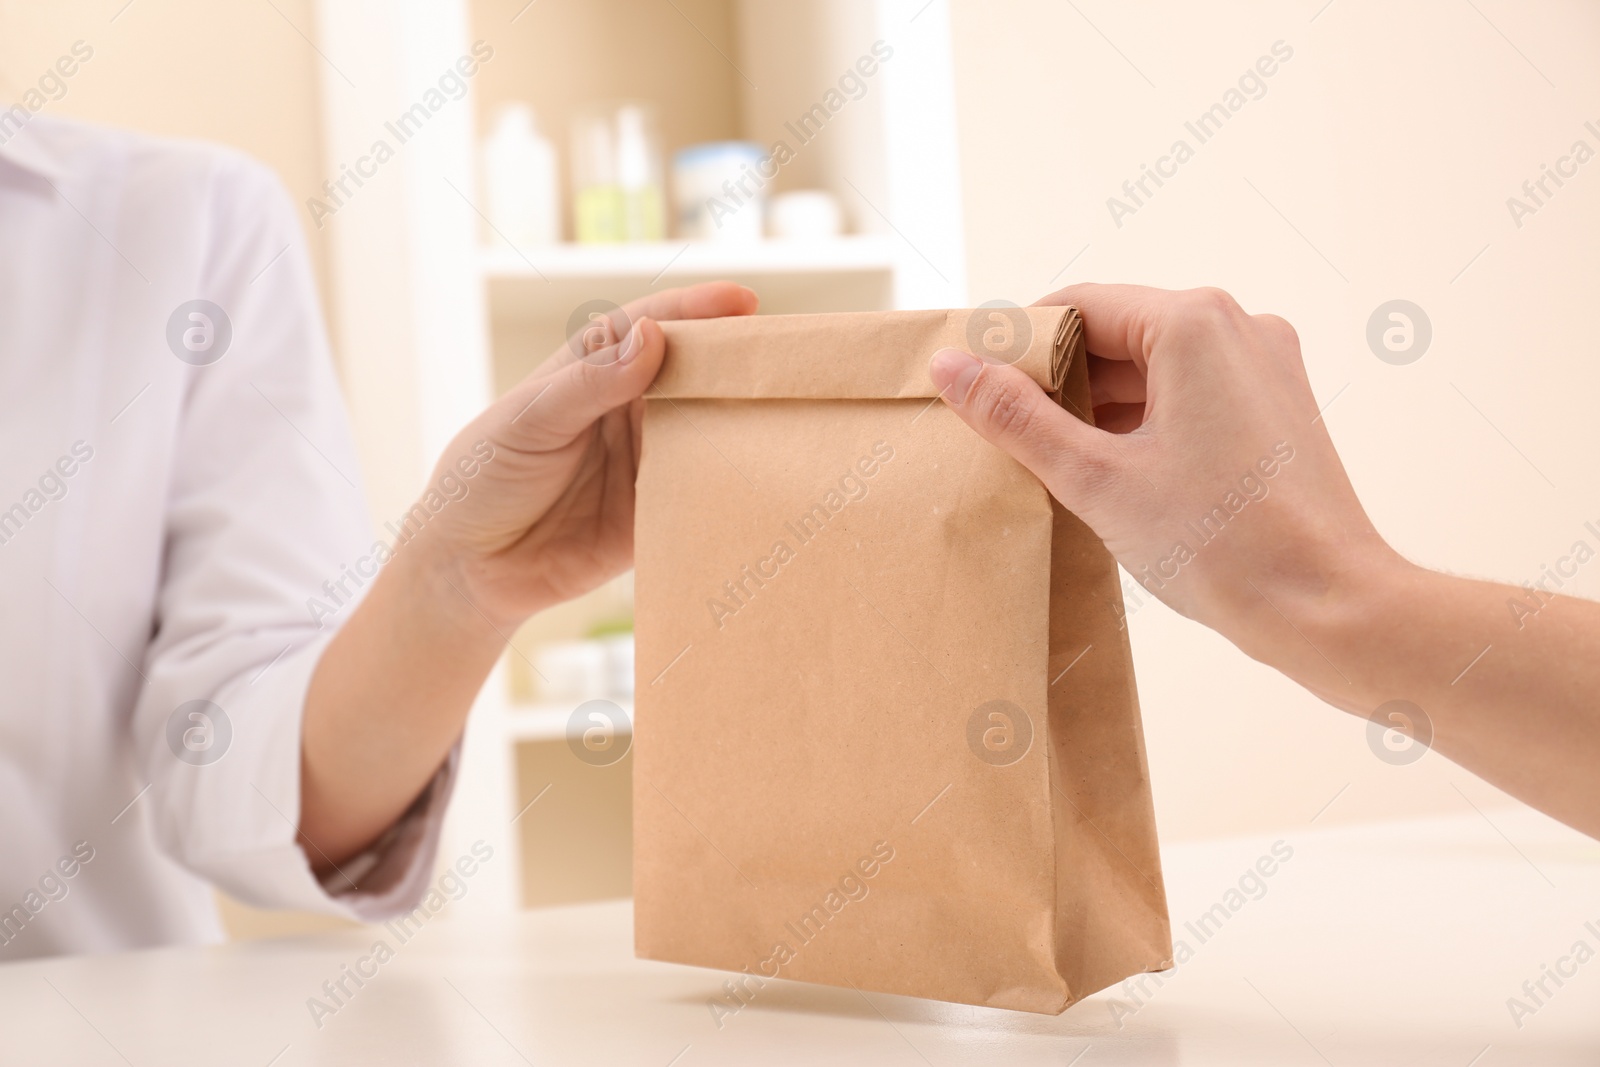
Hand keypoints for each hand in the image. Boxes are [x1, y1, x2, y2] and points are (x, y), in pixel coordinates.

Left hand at [415, 281, 758, 631]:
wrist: (468, 567)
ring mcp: (646, 461)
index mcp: (594, 370)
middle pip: (693, 374)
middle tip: (784, 358)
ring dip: (741, 420)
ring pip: (707, 430)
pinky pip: (701, 493)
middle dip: (737, 362)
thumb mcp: (528, 422)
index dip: (698, 310)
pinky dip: (728, 482)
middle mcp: (628, 410)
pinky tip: (757, 473)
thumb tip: (654, 337)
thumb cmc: (482, 477)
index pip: (653, 327)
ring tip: (784, 411)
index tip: (743, 301)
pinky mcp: (657, 514)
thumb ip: (590, 383)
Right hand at [928, 283, 1403, 707]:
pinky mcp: (1277, 406)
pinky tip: (1109, 468)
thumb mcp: (1096, 478)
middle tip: (1001, 429)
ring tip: (1048, 458)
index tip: (974, 383)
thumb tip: (952, 368)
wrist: (1329, 607)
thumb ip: (1017, 417)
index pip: (1076, 305)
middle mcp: (1237, 327)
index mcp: (1193, 323)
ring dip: (1098, 401)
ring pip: (1153, 363)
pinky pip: (1191, 390)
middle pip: (1115, 329)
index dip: (1016, 343)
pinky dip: (1143, 418)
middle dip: (1056, 377)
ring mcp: (1266, 365)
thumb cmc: (1221, 544)